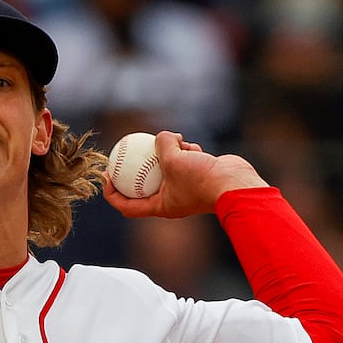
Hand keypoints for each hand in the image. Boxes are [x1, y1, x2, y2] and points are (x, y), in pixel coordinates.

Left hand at [101, 130, 267, 219]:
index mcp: (160, 206)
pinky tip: (191, 145)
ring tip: (175, 143)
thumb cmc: (203, 179)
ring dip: (169, 152)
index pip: (127, 206)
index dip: (112, 193)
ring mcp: (186, 187)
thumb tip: (160, 136)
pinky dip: (186, 151)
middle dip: (136, 168)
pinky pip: (185, 160)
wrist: (236, 184)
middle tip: (125, 151)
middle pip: (144, 184)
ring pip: (167, 166)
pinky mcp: (199, 175)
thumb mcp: (174, 159)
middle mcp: (172, 199)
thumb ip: (162, 145)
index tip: (106, 176)